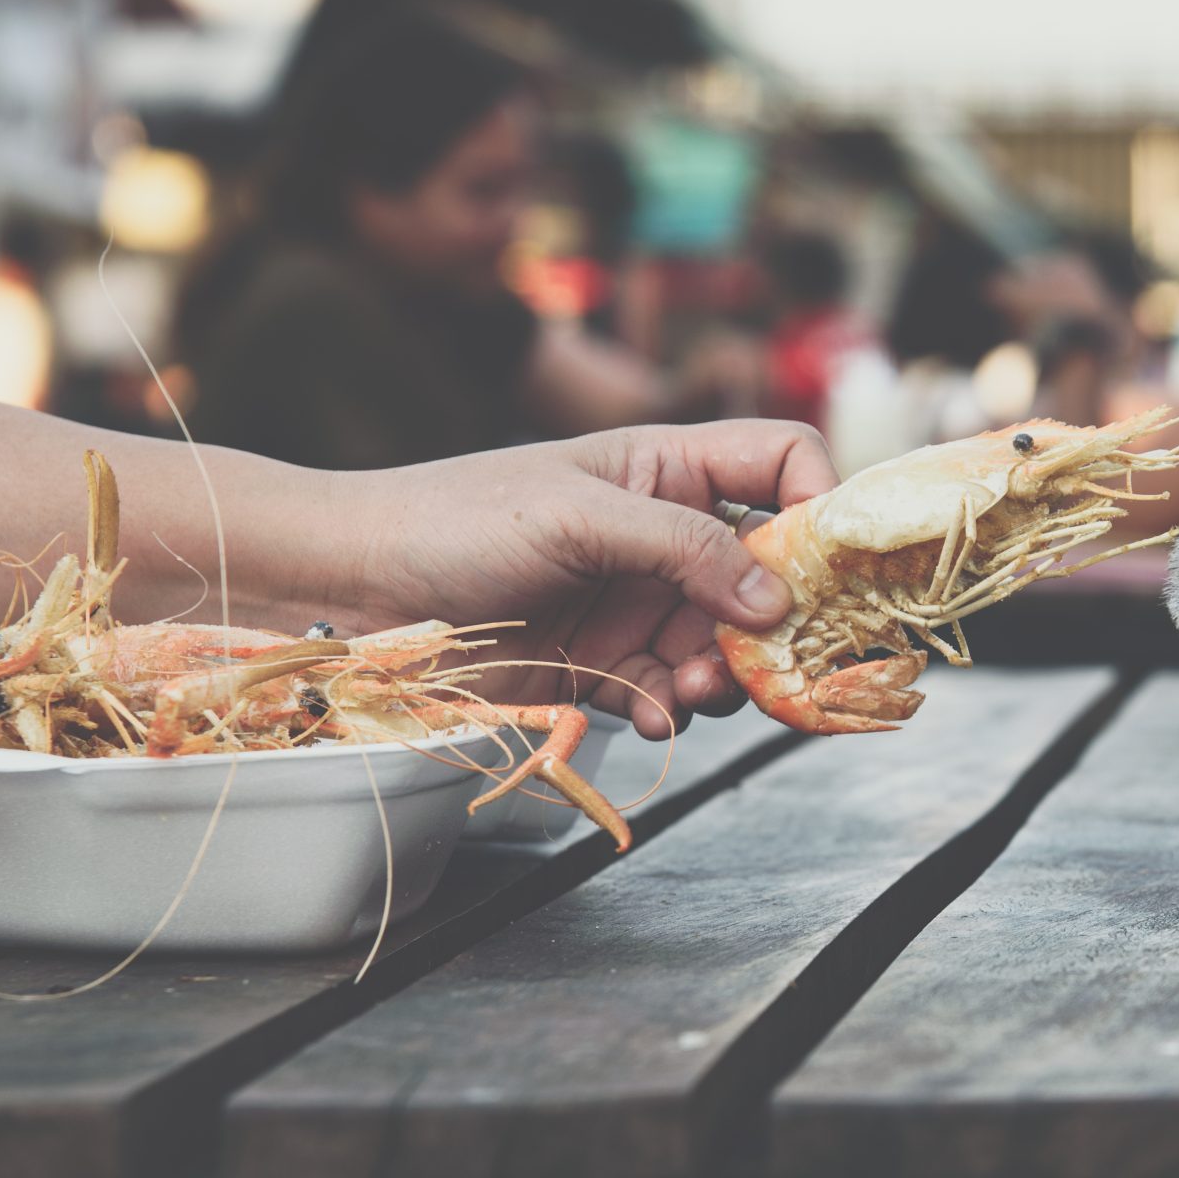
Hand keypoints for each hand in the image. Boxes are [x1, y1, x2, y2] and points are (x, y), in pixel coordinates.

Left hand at [336, 421, 834, 738]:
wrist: (351, 593)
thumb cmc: (450, 521)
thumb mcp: (577, 515)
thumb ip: (682, 546)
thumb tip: (776, 597)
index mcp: (665, 468)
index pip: (780, 465)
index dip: (819, 504)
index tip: (826, 566)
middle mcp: (662, 536)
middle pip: (769, 573)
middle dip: (777, 619)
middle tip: (769, 660)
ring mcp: (635, 604)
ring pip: (728, 645)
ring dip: (727, 674)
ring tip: (693, 689)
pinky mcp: (604, 668)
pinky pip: (672, 694)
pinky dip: (676, 709)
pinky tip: (653, 713)